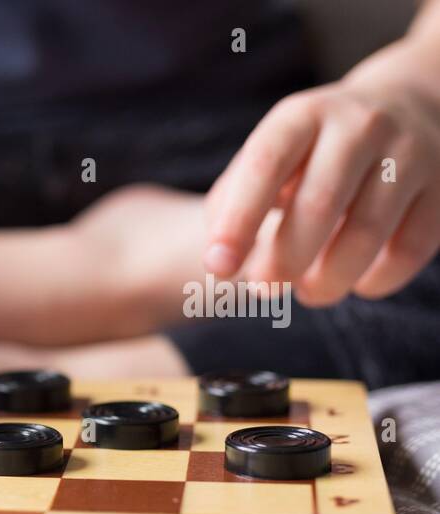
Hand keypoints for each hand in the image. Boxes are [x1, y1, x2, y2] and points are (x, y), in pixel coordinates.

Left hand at [204, 79, 439, 304]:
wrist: (412, 104)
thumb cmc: (317, 149)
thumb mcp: (272, 154)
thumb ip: (234, 200)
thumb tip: (220, 259)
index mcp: (304, 116)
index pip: (265, 165)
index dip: (238, 221)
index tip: (217, 266)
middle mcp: (361, 126)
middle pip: (319, 205)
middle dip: (283, 260)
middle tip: (265, 290)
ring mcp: (411, 153)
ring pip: (366, 233)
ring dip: (329, 279)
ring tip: (308, 292)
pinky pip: (409, 250)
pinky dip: (376, 281)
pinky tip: (356, 283)